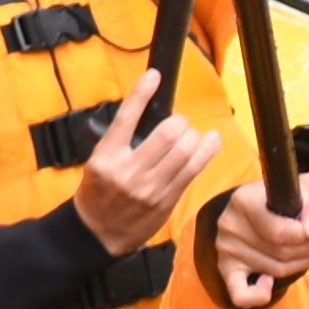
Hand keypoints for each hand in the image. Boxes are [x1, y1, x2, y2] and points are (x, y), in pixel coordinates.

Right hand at [64, 71, 221, 256]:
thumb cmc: (98, 193)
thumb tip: (147, 113)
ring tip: (191, 135)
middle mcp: (128, 171)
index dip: (142, 92)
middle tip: (177, 123)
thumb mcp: (98, 161)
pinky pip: (193, 169)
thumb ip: (120, 140)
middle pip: (167, 132)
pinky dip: (207, 150)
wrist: (97, 233)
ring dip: (193, 135)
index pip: (126, 117)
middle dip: (178, 121)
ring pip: (185, 149)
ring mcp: (150, 187)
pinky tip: (211, 140)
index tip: (153, 76)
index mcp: (106, 156)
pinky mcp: (167, 199)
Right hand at [202, 175, 308, 308]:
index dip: (306, 237)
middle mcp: (230, 223)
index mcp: (244, 199)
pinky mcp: (225, 267)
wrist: (261, 202)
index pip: (279, 232)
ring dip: (296, 266)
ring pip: (273, 270)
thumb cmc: (285, 198)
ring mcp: (226, 247)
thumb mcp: (305, 190)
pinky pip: (240, 295)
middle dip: (306, 251)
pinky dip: (258, 295)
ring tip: (300, 253)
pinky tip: (268, 282)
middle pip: (280, 252)